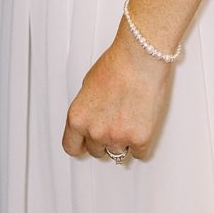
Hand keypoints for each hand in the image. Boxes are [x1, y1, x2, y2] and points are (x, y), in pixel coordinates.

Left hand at [62, 21, 173, 163]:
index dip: (81, 145)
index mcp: (78, 118)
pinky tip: (142, 124)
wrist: (139, 59)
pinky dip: (141, 143)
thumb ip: (88, 110)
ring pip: (118, 153)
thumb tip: (93, 120)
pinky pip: (140, 153)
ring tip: (129, 118)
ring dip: (123, 141)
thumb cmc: (116, 65)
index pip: (72, 147)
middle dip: (104, 140)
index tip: (86, 144)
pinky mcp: (140, 139)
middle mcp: (95, 131)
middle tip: (114, 122)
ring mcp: (118, 138)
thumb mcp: (88, 87)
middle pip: (96, 151)